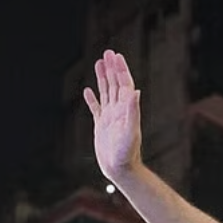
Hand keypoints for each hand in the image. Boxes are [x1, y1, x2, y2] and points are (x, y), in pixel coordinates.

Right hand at [83, 49, 142, 181]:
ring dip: (102, 78)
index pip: (124, 84)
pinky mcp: (101, 126)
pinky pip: (96, 108)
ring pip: (106, 92)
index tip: (115, 56)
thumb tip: (135, 91)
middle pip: (115, 84)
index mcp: (126, 109)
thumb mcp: (131, 131)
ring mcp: (110, 117)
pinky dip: (92, 99)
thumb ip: (133, 111)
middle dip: (112, 68)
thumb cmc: (127, 153)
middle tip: (108, 52)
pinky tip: (87, 91)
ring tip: (98, 63)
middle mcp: (119, 111)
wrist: (120, 170)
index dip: (120, 69)